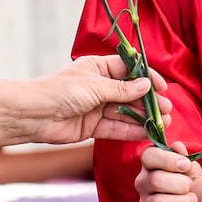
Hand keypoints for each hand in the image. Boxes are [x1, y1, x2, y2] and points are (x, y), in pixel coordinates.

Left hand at [28, 54, 171, 144]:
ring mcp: (97, 107)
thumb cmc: (60, 91)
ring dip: (144, 117)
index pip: (129, 70)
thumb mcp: (94, 86)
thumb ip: (122, 89)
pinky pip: (116, 128)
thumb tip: (147, 85)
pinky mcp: (93, 127)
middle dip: (150, 101)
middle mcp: (100, 86)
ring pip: (126, 112)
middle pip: (130, 93)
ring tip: (164, 123)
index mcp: (99, 68)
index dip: (147, 77)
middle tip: (168, 109)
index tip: (163, 87)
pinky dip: (131, 131)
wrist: (34, 114)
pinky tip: (147, 133)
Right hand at [136, 141, 201, 201]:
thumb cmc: (192, 186)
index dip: (168, 159)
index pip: (148, 156)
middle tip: (190, 187)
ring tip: (193, 201)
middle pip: (155, 180)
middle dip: (181, 184)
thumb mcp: (193, 170)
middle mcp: (143, 184)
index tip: (186, 165)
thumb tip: (177, 146)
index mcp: (151, 166)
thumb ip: (185, 159)